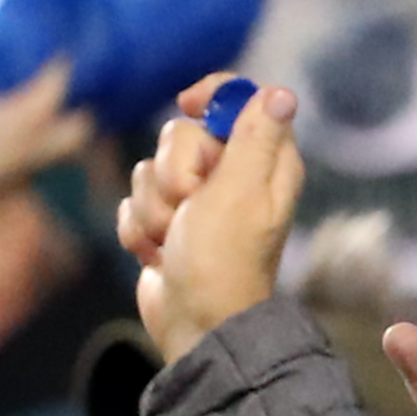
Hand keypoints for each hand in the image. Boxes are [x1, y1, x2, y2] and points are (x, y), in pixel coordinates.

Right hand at [120, 75, 305, 366]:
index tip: (187, 106)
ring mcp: (197, 201)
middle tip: (191, 205)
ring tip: (175, 238)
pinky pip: (134, 202)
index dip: (211, 95)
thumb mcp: (241, 191)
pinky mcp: (167, 223)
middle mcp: (234, 176)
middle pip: (182, 134)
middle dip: (174, 171)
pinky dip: (139, 229)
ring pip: (151, 169)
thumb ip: (255, 139)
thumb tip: (282, 93)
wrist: (194, 322)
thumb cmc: (223, 260)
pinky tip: (158, 254)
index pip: (239, 100)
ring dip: (154, 207)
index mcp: (266, 162)